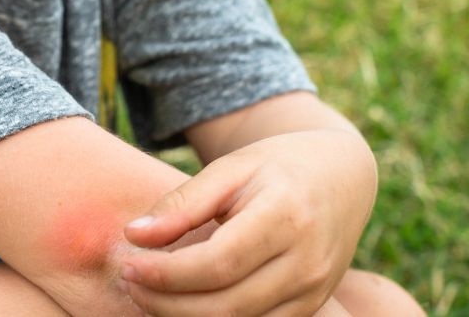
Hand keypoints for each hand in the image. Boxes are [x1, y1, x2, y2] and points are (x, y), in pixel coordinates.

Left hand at [118, 130, 376, 315]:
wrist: (342, 178)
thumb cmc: (277, 166)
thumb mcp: (231, 167)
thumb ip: (183, 202)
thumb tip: (134, 235)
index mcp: (287, 216)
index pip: (218, 263)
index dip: (166, 273)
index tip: (127, 264)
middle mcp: (308, 262)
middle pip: (227, 304)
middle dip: (167, 302)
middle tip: (129, 283)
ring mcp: (315, 291)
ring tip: (148, 294)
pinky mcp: (312, 308)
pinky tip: (182, 304)